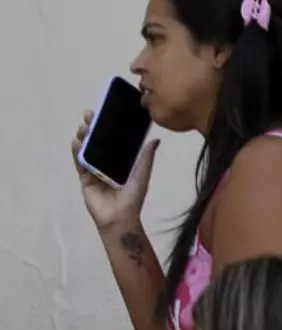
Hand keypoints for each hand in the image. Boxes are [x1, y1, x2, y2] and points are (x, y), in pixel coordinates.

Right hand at [72, 109, 159, 230]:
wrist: (120, 217)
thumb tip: (156, 139)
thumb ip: (146, 157)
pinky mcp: (84, 178)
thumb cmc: (133, 196)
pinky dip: (77, 152)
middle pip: (97, 141)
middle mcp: (107, 162)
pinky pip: (79, 163)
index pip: (113, 139)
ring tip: (83, 127)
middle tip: (90, 115)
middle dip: (93, 127)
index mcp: (121, 160)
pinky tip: (76, 142)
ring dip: (83, 136)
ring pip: (86, 149)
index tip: (105, 112)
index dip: (108, 126)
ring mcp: (94, 169)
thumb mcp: (141, 174)